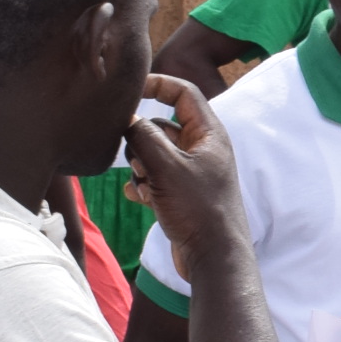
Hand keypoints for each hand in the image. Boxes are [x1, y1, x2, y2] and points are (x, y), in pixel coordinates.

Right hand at [122, 76, 250, 282]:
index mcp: (209, 134)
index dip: (157, 84)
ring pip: (153, 152)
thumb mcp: (166, 166)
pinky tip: (142, 199)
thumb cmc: (198, 209)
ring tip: (146, 184)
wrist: (213, 258)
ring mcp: (192, 171)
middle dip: (141, 139)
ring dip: (140, 166)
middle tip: (139, 159)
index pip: (183, 92)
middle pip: (160, 124)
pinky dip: (144, 184)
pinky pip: (154, 176)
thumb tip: (127, 118)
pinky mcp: (182, 192)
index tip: (131, 88)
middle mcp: (203, 149)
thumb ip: (143, 135)